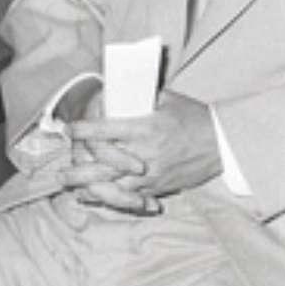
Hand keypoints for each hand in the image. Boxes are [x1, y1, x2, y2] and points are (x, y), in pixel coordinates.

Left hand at [65, 93, 221, 201]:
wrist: (222, 144)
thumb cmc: (195, 118)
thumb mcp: (169, 99)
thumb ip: (142, 96)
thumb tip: (119, 88)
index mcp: (145, 127)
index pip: (104, 130)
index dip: (83, 130)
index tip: (71, 129)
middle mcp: (144, 152)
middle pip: (101, 164)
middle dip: (78, 169)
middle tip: (62, 171)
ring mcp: (150, 173)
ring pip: (111, 185)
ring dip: (88, 188)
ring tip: (71, 187)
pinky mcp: (157, 187)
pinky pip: (127, 197)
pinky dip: (108, 198)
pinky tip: (94, 197)